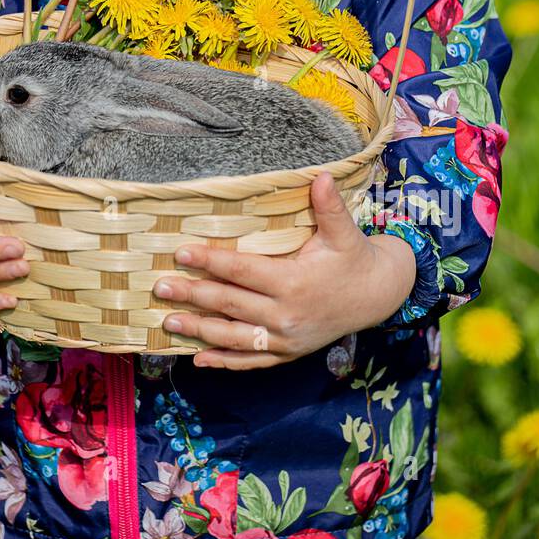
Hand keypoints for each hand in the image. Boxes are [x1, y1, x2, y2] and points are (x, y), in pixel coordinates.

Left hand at [152, 171, 416, 368]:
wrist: (377, 296)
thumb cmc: (354, 258)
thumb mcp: (344, 232)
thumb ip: (329, 207)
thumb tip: (320, 176)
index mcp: (295, 282)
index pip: (243, 271)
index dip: (211, 262)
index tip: (182, 253)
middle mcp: (286, 315)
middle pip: (230, 305)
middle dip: (193, 296)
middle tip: (160, 287)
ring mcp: (286, 339)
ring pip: (234, 337)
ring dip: (199, 330)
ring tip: (167, 321)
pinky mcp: (288, 352)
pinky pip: (251, 360)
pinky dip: (224, 362)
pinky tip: (198, 359)